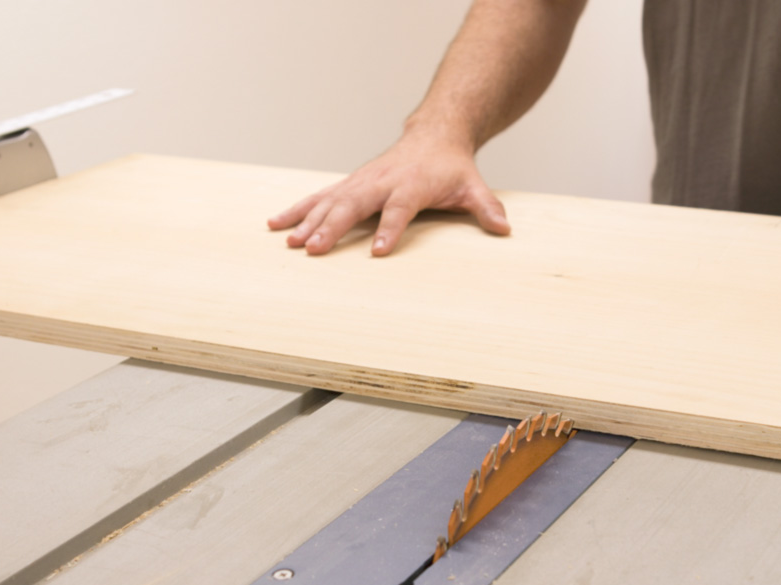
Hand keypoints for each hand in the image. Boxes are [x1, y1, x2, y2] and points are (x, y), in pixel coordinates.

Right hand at [267, 130, 509, 255]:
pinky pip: (319, 197)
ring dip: (308, 221)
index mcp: (411, 184)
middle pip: (354, 204)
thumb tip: (504, 227)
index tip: (379, 253)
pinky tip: (276, 224)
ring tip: (290, 242)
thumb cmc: (452, 166)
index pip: (398, 209)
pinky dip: (297, 209)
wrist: (434, 134)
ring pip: (330, 200)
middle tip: (314, 249)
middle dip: (332, 227)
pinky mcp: (349, 184)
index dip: (389, 230)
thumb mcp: (473, 186)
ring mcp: (361, 181)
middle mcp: (381, 180)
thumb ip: (486, 207)